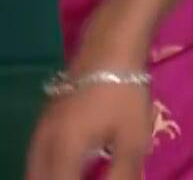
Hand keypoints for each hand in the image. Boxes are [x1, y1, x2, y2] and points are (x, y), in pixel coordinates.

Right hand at [26, 82, 150, 179]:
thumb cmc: (125, 95)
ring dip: (49, 176)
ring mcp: (41, 130)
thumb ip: (123, 173)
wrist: (110, 50)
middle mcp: (44, 144)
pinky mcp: (45, 120)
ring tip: (73, 176)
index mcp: (63, 152)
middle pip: (39, 179)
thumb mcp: (132, 138)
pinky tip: (66, 168)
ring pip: (34, 169)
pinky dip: (46, 168)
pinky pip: (36, 155)